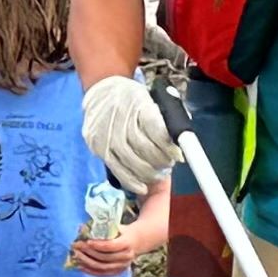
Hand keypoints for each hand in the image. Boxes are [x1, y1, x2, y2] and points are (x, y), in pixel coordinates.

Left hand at [69, 222, 146, 276]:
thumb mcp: (116, 227)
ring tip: (75, 256)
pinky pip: (102, 274)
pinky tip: (80, 266)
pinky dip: (90, 271)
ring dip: (87, 262)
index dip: (98, 245)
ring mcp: (123, 266)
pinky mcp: (118, 272)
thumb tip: (81, 228)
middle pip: (105, 257)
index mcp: (127, 243)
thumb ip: (101, 228)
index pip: (111, 246)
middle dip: (88, 252)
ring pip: (102, 267)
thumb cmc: (123, 232)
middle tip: (76, 246)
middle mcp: (126, 257)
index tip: (86, 241)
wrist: (138, 241)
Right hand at [78, 72, 172, 192]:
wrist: (102, 89)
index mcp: (137, 101)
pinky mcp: (97, 146)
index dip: (168, 146)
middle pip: (143, 146)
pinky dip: (130, 180)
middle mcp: (119, 117)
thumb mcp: (153, 99)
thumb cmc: (133, 97)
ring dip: (148, 172)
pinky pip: (115, 168)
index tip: (178, 154)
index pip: (155, 128)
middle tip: (169, 164)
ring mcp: (105, 133)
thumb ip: (167, 119)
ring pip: (130, 160)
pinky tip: (142, 186)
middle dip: (161, 160)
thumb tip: (180, 142)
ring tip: (158, 174)